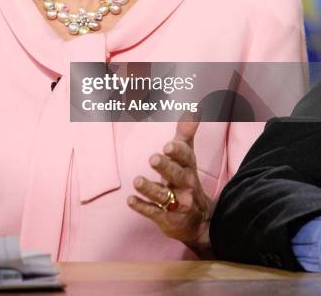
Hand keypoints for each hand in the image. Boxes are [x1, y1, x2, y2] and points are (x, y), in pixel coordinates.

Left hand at [127, 116, 214, 256]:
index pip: (186, 158)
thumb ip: (186, 133)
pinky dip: (142, 207)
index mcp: (189, 168)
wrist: (200, 222)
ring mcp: (178, 204)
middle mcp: (186, 186)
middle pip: (177, 175)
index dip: (178, 151)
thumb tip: (193, 108)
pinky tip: (130, 200)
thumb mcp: (188, 157)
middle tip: (153, 158)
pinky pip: (154, 213)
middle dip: (166, 167)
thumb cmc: (187, 179)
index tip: (168, 145)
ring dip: (150, 188)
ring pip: (164, 196)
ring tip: (136, 181)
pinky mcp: (167, 219)